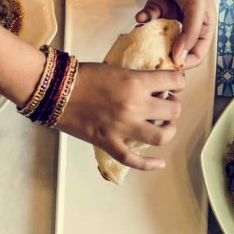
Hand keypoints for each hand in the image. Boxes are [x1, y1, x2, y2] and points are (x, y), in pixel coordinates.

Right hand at [57, 62, 183, 170]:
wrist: (55, 89)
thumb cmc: (83, 76)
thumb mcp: (116, 69)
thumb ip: (137, 79)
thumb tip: (155, 87)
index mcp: (136, 82)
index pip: (174, 81)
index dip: (178, 83)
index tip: (173, 86)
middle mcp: (134, 105)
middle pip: (173, 111)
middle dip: (174, 107)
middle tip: (167, 104)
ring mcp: (122, 127)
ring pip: (161, 136)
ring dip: (168, 131)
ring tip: (164, 126)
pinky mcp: (108, 142)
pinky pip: (133, 159)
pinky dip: (149, 164)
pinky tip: (160, 163)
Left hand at [137, 0, 214, 67]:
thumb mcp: (194, 6)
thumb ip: (188, 34)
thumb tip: (179, 60)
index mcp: (204, 23)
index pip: (198, 52)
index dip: (186, 62)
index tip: (171, 67)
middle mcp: (189, 20)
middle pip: (178, 46)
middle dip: (166, 52)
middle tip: (153, 56)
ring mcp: (172, 13)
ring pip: (161, 35)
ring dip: (152, 35)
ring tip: (145, 33)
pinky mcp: (157, 4)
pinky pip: (149, 20)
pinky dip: (144, 19)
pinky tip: (141, 15)